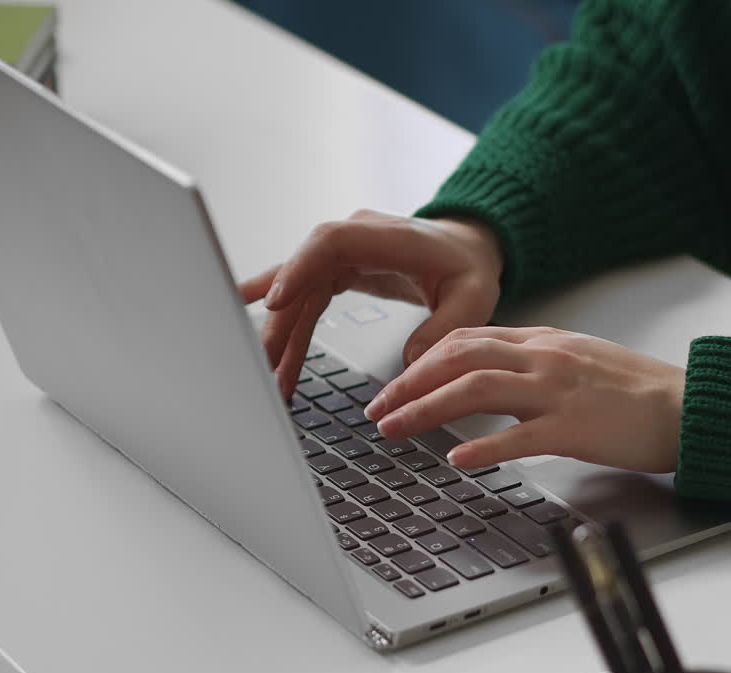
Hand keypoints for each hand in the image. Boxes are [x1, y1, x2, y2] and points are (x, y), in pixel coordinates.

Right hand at [238, 209, 503, 397]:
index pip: (330, 242)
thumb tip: (412, 363)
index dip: (299, 269)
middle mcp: (357, 239)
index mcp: (389, 237)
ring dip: (283, 334)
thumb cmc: (468, 267)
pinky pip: (305, 297)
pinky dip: (286, 323)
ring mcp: (344, 253)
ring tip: (273, 377)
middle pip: (304, 274)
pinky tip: (257, 339)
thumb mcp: (473, 299)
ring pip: (300, 292)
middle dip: (281, 321)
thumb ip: (443, 328)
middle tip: (266, 364)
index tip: (274, 302)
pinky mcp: (338, 270)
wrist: (468, 249)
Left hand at [364, 327, 685, 472]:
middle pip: (459, 358)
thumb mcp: (576, 360)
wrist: (685, 406)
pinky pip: (520, 435)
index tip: (394, 384)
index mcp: (542, 341)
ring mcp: (558, 391)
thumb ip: (532, 363)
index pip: (466, 339)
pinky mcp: (575, 427)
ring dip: (427, 408)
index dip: (421, 361)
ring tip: (395, 430)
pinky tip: (456, 458)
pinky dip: (482, 445)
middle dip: (409, 383)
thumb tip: (487, 375)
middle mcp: (544, 358)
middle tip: (377, 409)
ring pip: (476, 388)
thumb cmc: (634, 390)